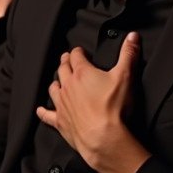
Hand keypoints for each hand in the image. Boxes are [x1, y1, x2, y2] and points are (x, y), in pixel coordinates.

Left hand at [36, 33, 147, 172]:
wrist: (102, 136)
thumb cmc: (113, 107)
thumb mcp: (125, 76)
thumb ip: (128, 55)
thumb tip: (132, 36)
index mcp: (82, 73)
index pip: (76, 56)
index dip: (78, 52)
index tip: (80, 51)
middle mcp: (68, 86)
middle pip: (63, 69)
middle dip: (65, 63)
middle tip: (66, 59)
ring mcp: (62, 103)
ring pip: (54, 88)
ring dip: (56, 83)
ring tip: (57, 80)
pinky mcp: (60, 120)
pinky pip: (47, 115)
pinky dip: (43, 112)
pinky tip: (40, 110)